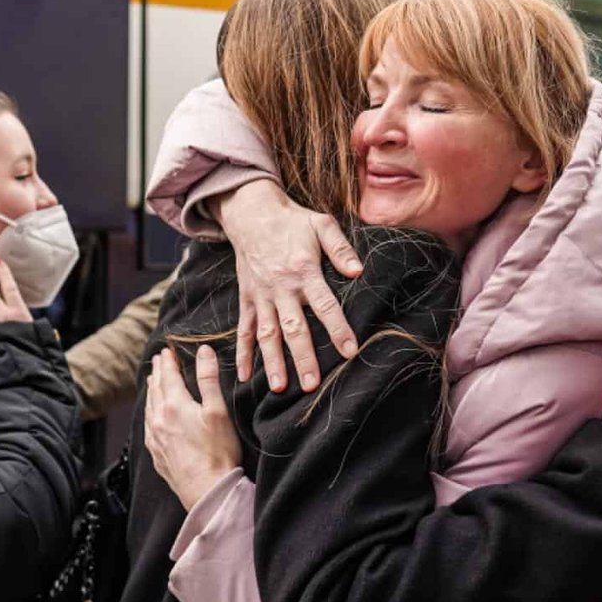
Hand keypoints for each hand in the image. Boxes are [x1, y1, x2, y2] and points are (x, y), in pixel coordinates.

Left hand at [144, 346, 241, 510]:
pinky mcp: (157, 454)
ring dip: (152, 391)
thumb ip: (208, 378)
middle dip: (159, 372)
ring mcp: (156, 438)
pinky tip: (152, 415)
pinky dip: (150, 413)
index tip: (166, 350)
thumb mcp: (218, 411)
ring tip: (153, 382)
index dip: (168, 361)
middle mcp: (160, 420)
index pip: (169, 376)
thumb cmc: (217, 452)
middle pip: (157, 389)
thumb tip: (203, 351)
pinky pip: (148, 426)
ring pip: (150, 407)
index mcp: (175, 406)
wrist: (207, 490)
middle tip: (158, 360)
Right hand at [212, 180, 362, 392]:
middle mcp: (282, 288)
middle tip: (311, 385)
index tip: (350, 351)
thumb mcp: (321, 224)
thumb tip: (358, 272)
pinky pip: (243, 329)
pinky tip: (245, 376)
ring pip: (267, 334)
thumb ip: (340, 248)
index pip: (324, 305)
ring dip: (273, 361)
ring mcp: (261, 296)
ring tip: (280, 388)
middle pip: (294, 328)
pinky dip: (242, 353)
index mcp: (304, 272)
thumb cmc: (293, 222)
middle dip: (303, 357)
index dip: (338, 329)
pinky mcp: (247, 299)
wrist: (252, 214)